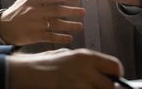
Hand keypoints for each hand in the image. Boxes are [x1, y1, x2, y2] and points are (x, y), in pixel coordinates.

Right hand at [0, 0, 84, 45]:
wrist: (3, 27)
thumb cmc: (17, 10)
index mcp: (34, 0)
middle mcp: (35, 11)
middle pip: (56, 10)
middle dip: (71, 11)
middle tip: (84, 12)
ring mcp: (35, 24)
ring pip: (55, 24)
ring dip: (69, 25)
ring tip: (80, 26)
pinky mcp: (34, 36)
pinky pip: (50, 37)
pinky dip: (60, 38)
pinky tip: (70, 38)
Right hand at [8, 48, 122, 88]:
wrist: (26, 72)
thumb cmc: (44, 64)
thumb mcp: (67, 56)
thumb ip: (86, 63)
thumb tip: (103, 73)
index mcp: (86, 56)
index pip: (115, 66)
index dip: (115, 76)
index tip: (111, 80)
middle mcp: (86, 69)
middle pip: (111, 86)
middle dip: (106, 88)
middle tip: (96, 87)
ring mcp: (79, 84)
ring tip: (83, 87)